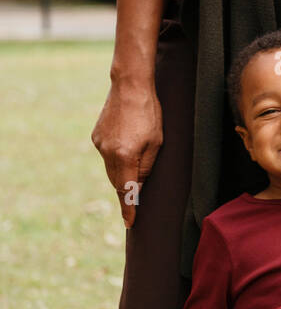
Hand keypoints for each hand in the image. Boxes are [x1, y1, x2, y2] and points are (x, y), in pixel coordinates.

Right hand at [91, 80, 163, 227]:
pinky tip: (126, 144)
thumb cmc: (149, 113)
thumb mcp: (156, 142)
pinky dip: (116, 157)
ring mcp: (99, 144)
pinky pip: (106, 154)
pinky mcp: (96, 136)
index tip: (130, 223)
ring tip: (135, 161)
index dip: (128, 208)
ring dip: (121, 171)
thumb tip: (138, 185)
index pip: (126, 190)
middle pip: (117, 181)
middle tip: (138, 196)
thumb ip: (146, 167)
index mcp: (125, 156)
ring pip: (111, 168)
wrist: (129, 86)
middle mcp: (107, 153)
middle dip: (127, 189)